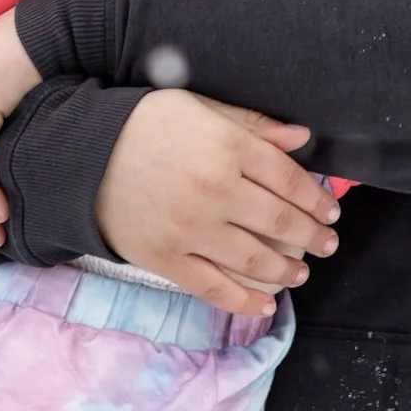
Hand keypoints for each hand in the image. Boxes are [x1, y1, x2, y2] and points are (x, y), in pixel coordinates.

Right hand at [96, 90, 341, 316]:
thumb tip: (302, 137)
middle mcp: (215, 191)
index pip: (289, 179)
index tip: (331, 209)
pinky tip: (266, 303)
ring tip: (302, 272)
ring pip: (256, 259)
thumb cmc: (143, 124)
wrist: (80, 155)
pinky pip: (215, 288)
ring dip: (288, 269)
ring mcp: (191, 230)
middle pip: (281, 221)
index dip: (316, 198)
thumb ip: (252, 124)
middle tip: (328, 242)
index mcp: (227, 147)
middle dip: (313, 236)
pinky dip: (245, 301)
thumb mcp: (198, 107)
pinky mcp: (167, 260)